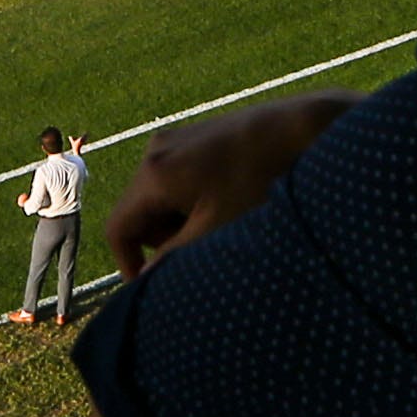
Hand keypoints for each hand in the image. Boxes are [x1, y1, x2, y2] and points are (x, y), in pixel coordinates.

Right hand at [108, 95, 355, 274]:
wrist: (297, 130)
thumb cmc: (258, 179)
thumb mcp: (216, 226)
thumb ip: (175, 256)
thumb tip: (147, 280)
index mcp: (155, 174)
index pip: (119, 228)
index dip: (129, 263)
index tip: (151, 286)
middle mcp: (155, 151)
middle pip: (137, 212)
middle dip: (161, 238)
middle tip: (200, 248)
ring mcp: (173, 139)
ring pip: (157, 196)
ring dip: (177, 219)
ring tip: (218, 221)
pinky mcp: (192, 136)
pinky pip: (174, 178)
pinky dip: (189, 199)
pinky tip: (225, 199)